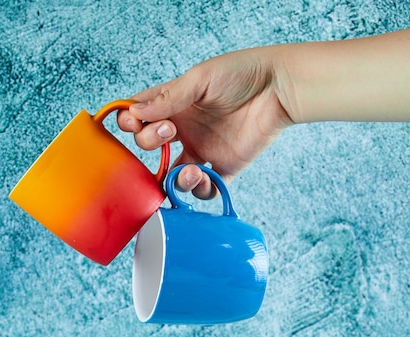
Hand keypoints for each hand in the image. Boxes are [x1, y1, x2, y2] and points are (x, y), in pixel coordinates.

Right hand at [117, 48, 293, 198]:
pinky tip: (206, 178)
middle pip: (149, 145)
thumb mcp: (200, 79)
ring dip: (173, 179)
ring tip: (191, 170)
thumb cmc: (241, 73)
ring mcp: (203, 149)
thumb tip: (135, 113)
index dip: (130, 122)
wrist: (280, 88)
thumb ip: (168, 98)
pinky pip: (206, 190)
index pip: (139, 116)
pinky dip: (201, 191)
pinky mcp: (225, 166)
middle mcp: (184, 129)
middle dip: (150, 142)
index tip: (136, 121)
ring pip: (174, 176)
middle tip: (170, 131)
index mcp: (174, 105)